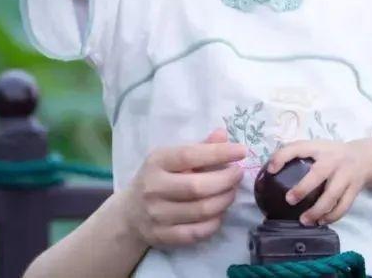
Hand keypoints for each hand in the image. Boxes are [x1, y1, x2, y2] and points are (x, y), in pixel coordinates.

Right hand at [121, 129, 245, 247]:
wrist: (130, 213)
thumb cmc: (157, 178)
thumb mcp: (171, 158)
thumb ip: (198, 148)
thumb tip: (223, 135)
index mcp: (157, 162)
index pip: (189, 156)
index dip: (218, 153)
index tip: (241, 151)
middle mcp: (154, 188)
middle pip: (198, 187)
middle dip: (226, 180)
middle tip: (238, 175)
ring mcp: (157, 215)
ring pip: (201, 211)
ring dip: (224, 201)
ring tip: (230, 192)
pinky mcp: (163, 236)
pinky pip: (197, 232)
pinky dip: (215, 223)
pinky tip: (219, 213)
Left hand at [266, 139, 368, 225]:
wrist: (364, 158)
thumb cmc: (331, 154)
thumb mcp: (316, 147)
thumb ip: (297, 154)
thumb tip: (269, 168)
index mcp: (319, 148)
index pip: (298, 148)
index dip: (283, 157)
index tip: (271, 170)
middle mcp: (333, 161)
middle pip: (318, 174)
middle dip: (303, 188)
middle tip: (289, 200)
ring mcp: (346, 176)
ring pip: (332, 196)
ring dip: (317, 210)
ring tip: (304, 220)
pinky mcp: (354, 190)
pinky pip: (343, 206)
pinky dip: (332, 217)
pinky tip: (321, 222)